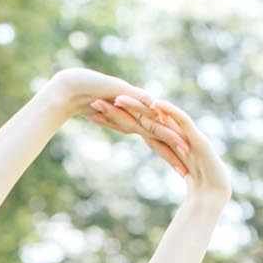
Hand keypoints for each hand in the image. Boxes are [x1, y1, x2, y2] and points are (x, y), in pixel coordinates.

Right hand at [45, 68, 189, 177]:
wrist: (71, 89)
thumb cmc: (86, 104)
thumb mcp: (107, 120)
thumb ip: (119, 124)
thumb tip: (131, 131)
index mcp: (136, 122)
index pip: (157, 143)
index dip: (170, 158)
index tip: (183, 174)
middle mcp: (138, 112)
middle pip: (161, 134)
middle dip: (175, 151)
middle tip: (191, 167)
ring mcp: (132, 101)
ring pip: (154, 119)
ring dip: (168, 131)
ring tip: (184, 145)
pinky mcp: (122, 90)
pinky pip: (137, 99)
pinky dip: (148, 106)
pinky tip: (160, 113)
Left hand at [105, 93, 231, 198]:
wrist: (213, 196)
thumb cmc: (192, 190)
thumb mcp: (161, 180)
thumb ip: (149, 171)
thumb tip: (133, 168)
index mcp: (162, 140)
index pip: (133, 126)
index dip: (114, 120)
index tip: (93, 115)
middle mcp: (171, 132)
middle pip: (141, 117)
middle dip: (119, 110)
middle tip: (95, 100)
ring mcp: (184, 133)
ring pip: (157, 116)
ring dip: (138, 106)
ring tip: (119, 97)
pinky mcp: (196, 137)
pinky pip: (181, 120)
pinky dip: (169, 111)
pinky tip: (154, 104)